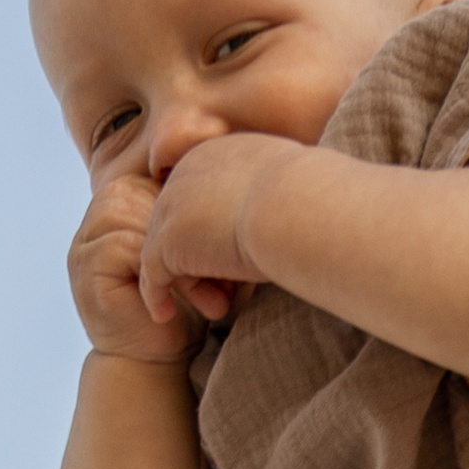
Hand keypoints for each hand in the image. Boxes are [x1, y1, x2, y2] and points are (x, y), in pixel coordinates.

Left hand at [135, 131, 297, 329]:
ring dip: (188, 281)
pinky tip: (164, 315)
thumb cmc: (316, 199)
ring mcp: (172, 203)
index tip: (239, 259)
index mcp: (221, 152)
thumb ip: (280, 193)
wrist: (302, 206)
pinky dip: (156, 295)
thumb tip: (294, 207)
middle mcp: (188, 170)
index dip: (217, 231)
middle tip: (227, 291)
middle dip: (200, 258)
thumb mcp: (296, 184)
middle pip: (181, 221)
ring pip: (167, 249)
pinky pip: (152, 273)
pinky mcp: (166, 239)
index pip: (205, 195)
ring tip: (213, 308)